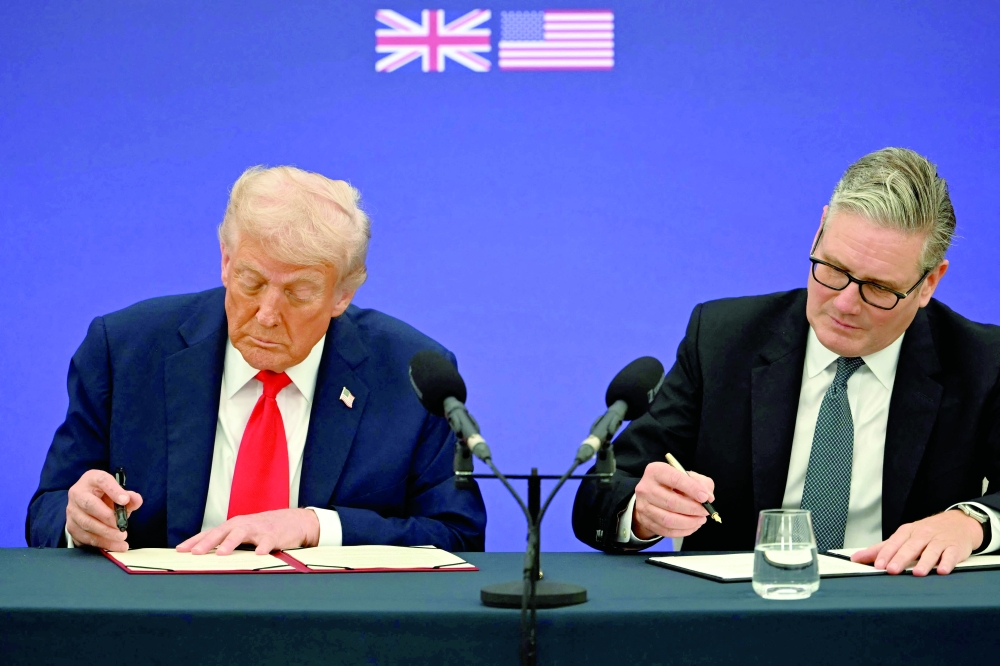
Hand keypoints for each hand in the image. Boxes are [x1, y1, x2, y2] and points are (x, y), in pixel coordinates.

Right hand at [66, 469, 143, 551]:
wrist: (89, 505)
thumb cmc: (106, 497)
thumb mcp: (119, 493)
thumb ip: (130, 497)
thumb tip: (135, 500)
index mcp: (92, 479)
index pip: (101, 480)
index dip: (114, 490)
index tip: (125, 500)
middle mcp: (78, 493)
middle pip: (90, 505)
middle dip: (108, 517)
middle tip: (122, 527)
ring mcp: (72, 510)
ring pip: (86, 523)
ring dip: (106, 533)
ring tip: (122, 538)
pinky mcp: (71, 526)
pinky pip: (85, 536)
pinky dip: (102, 543)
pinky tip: (115, 545)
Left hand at [176, 509, 319, 554]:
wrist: (294, 521)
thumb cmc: (264, 529)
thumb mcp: (243, 533)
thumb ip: (227, 541)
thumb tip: (204, 554)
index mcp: (233, 526)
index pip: (210, 533)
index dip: (194, 541)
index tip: (179, 550)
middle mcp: (243, 525)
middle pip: (221, 532)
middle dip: (207, 543)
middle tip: (195, 553)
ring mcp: (258, 529)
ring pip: (241, 534)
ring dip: (230, 543)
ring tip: (221, 553)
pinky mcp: (274, 536)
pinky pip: (267, 542)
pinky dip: (263, 547)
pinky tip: (259, 554)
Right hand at [632, 462, 714, 539]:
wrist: (652, 495)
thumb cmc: (674, 484)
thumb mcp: (688, 476)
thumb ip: (701, 483)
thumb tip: (708, 497)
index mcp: (656, 471)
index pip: (675, 479)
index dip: (692, 489)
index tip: (705, 498)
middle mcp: (646, 488)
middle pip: (671, 502)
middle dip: (693, 509)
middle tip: (705, 511)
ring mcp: (643, 506)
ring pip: (668, 520)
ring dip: (689, 522)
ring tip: (700, 519)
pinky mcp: (645, 521)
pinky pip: (666, 531)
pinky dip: (683, 531)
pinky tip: (692, 526)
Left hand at [851, 510, 983, 575]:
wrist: (959, 522)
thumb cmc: (927, 532)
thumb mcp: (904, 536)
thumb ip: (881, 548)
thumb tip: (857, 558)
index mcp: (907, 532)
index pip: (894, 542)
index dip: (885, 554)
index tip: (877, 565)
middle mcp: (922, 535)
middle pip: (910, 547)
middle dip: (900, 558)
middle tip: (891, 570)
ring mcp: (939, 541)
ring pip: (931, 551)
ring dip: (924, 562)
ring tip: (917, 573)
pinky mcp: (955, 548)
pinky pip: (951, 555)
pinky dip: (947, 562)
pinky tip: (942, 570)